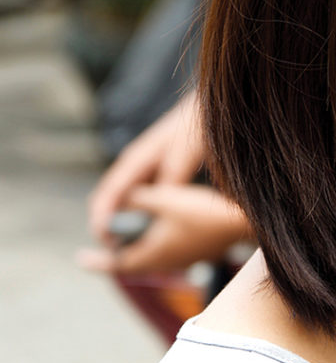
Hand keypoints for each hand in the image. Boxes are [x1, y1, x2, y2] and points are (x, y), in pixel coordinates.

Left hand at [78, 184, 251, 273]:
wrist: (241, 224)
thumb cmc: (202, 212)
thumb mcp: (164, 199)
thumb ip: (138, 199)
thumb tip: (122, 200)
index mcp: (153, 254)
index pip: (116, 262)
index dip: (97, 260)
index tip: (81, 258)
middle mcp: (167, 262)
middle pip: (135, 263)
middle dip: (118, 255)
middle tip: (106, 248)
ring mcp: (184, 261)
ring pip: (153, 259)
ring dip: (139, 250)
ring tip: (132, 240)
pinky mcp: (198, 255)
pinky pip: (169, 255)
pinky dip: (158, 247)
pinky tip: (163, 234)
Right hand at [89, 92, 205, 245]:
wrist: (207, 109)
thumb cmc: (195, 129)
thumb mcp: (184, 157)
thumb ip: (170, 182)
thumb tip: (157, 209)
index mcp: (135, 161)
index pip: (108, 195)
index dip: (102, 220)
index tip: (106, 242)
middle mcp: (134, 165)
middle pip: (110, 200)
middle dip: (110, 226)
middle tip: (118, 253)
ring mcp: (144, 168)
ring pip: (125, 201)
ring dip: (125, 222)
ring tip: (133, 246)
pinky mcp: (157, 171)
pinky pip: (141, 198)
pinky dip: (140, 214)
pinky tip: (153, 229)